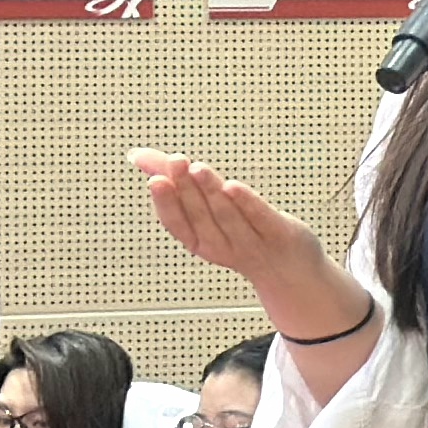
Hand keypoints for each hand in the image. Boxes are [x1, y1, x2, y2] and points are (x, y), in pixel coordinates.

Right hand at [134, 153, 337, 306]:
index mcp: (200, 240)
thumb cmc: (242, 234)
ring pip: (227, 216)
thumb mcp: (204, 211)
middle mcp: (222, 244)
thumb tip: (137, 155)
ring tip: (197, 168)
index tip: (155, 179)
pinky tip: (233, 187)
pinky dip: (246, 203)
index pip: (177, 224)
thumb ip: (174, 181)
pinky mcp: (280, 234)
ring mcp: (252, 242)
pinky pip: (261, 218)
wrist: (291, 272)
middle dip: (186, 188)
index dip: (165, 203)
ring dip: (210, 192)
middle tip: (176, 161)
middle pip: (200, 215)